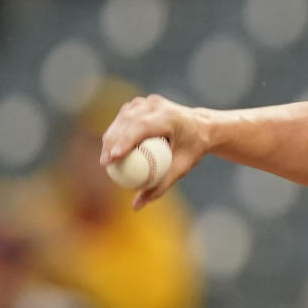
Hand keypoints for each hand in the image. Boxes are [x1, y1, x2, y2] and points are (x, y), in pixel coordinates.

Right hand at [99, 94, 205, 209]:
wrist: (202, 126)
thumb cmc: (193, 148)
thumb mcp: (182, 168)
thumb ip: (160, 186)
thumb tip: (136, 206)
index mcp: (170, 116)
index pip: (142, 126)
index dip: (125, 140)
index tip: (113, 158)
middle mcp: (158, 105)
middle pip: (127, 121)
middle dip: (112, 141)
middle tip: (105, 163)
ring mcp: (149, 101)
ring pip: (122, 118)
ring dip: (110, 136)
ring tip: (106, 158)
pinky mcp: (142, 103)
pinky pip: (123, 117)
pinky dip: (116, 131)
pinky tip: (110, 148)